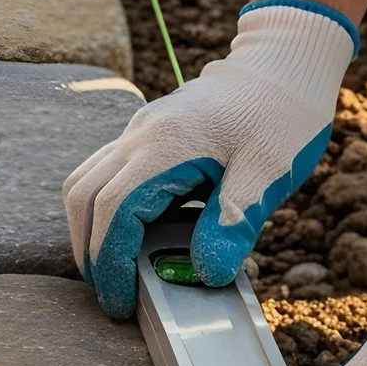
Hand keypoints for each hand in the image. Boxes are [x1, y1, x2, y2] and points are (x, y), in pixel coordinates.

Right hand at [63, 0, 356, 316]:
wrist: (283, 66)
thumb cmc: (282, 116)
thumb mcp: (269, 172)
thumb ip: (232, 223)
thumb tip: (206, 275)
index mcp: (167, 144)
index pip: (113, 209)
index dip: (110, 260)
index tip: (121, 299)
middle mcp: (139, 134)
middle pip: (83, 197)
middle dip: (89, 252)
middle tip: (113, 294)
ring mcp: (136, 132)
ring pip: (83, 183)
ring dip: (88, 231)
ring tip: (114, 270)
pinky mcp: (143, 135)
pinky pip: (101, 174)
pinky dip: (102, 211)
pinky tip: (130, 236)